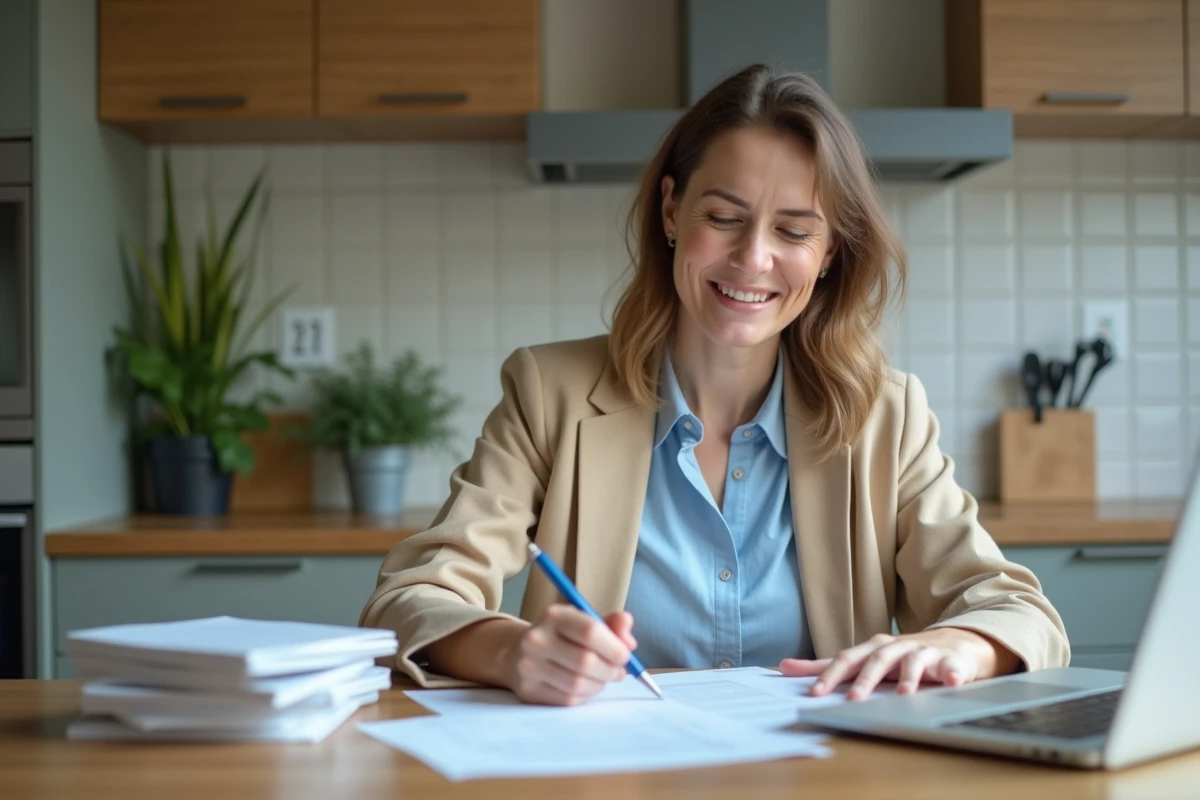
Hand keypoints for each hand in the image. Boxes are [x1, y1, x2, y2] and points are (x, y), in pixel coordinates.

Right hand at [501, 604, 635, 705]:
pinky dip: (585, 696)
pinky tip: (586, 687)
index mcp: (554, 616)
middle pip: (585, 661)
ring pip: (578, 684)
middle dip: (610, 670)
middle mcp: (536, 639)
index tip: (625, 656)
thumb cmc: (561, 636)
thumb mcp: (584, 621)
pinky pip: (567, 699)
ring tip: (602, 679)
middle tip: (618, 672)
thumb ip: (612, 626)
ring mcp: (528, 666)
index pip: (590, 631)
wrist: (517, 652)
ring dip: (599, 685)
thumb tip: (629, 642)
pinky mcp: (528, 690)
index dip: (614, 647)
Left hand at [779, 628, 1019, 700]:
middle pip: (878, 660)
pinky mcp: (950, 661)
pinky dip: (953, 673)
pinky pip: (953, 666)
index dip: (831, 676)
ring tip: (904, 695)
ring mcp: (924, 653)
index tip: (815, 694)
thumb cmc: (898, 657)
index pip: (847, 660)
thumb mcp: (861, 660)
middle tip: (855, 699)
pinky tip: (953, 682)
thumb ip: (824, 666)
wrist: (951, 644)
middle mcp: (895, 648)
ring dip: (909, 677)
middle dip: (866, 680)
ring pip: (914, 662)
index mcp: (872, 649)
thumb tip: (783, 667)